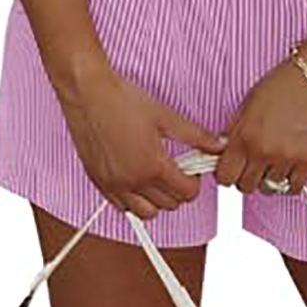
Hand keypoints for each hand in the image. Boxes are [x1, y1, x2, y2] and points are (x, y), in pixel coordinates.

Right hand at [57, 60, 227, 219]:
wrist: (88, 93)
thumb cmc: (122, 100)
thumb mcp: (165, 116)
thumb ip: (196, 135)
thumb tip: (218, 145)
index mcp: (152, 166)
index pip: (187, 194)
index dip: (195, 181)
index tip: (193, 168)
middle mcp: (132, 181)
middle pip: (169, 205)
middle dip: (179, 189)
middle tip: (178, 168)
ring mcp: (113, 185)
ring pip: (146, 213)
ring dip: (157, 200)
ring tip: (158, 175)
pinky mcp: (99, 182)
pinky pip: (122, 207)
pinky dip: (133, 200)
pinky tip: (137, 178)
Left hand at [214, 43, 306, 195]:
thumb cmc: (287, 81)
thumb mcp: (250, 101)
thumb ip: (236, 130)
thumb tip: (226, 151)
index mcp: (244, 133)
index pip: (224, 175)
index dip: (226, 172)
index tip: (231, 166)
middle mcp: (263, 149)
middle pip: (244, 186)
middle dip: (246, 175)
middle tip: (253, 162)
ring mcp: (287, 157)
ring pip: (268, 188)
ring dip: (269, 177)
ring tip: (274, 160)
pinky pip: (293, 188)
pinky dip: (289, 181)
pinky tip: (289, 167)